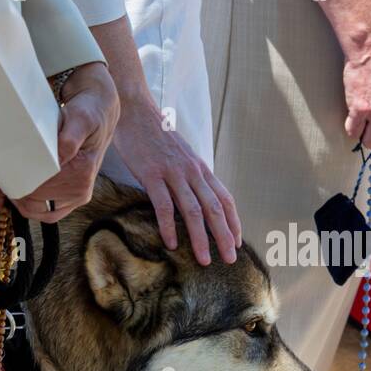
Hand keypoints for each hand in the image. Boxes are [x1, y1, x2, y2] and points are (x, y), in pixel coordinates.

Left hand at [10, 62, 118, 222]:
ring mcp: (77, 194)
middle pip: (39, 205)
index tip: (3, 177)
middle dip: (16, 196)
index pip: (43, 191)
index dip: (20, 187)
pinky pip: (47, 211)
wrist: (99, 113)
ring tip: (4, 187)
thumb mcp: (80, 119)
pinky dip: (29, 206)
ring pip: (40, 211)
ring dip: (20, 203)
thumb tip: (59, 158)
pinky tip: (16, 194)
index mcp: (82, 172)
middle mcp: (81, 189)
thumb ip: (69, 139)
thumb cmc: (87, 114)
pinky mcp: (72, 194)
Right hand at [112, 92, 240, 264]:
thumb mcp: (181, 155)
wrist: (134, 110)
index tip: (237, 242)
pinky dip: (169, 226)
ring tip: (205, 260)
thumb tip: (198, 198)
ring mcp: (173, 173)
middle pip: (214, 209)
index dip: (233, 222)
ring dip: (201, 238)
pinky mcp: (152, 174)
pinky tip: (171, 244)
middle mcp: (192, 171)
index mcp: (200, 169)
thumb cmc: (156, 136)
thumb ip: (191, 175)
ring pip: (193, 210)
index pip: (225, 199)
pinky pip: (164, 205)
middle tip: (230, 260)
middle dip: (224, 236)